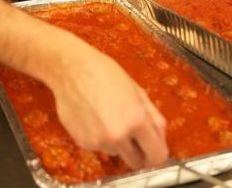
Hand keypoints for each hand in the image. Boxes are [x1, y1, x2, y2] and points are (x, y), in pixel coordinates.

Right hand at [47, 45, 168, 168]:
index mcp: (137, 120)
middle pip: (137, 163)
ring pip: (117, 154)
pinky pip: (100, 148)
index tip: (154, 150)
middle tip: (133, 136)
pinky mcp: (83, 143)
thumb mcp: (137, 91)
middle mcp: (118, 135)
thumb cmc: (103, 73)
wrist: (70, 69)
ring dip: (118, 143)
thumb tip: (160, 139)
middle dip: (138, 152)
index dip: (157, 153)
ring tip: (108, 117)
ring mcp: (99, 142)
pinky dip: (100, 139)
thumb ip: (154, 118)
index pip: (157, 156)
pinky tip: (95, 118)